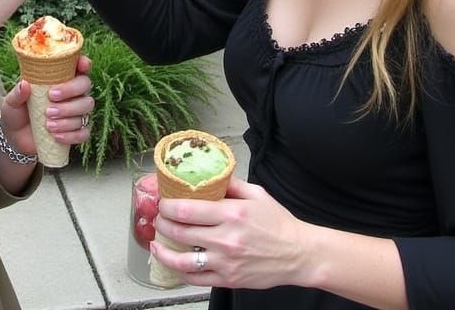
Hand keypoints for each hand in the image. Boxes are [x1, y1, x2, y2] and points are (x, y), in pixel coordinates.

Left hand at [0, 55, 94, 153]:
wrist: (15, 137)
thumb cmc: (17, 112)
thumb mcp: (12, 101)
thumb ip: (18, 93)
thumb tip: (25, 84)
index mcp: (59, 79)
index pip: (78, 66)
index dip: (83, 63)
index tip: (81, 64)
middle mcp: (72, 93)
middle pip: (85, 85)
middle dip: (70, 90)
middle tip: (51, 97)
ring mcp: (76, 113)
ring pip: (86, 108)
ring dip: (68, 115)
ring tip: (48, 123)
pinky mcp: (76, 131)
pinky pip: (83, 132)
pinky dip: (71, 135)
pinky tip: (56, 136)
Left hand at [150, 177, 309, 289]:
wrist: (298, 254)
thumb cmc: (278, 223)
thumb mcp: (257, 194)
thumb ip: (230, 184)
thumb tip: (208, 174)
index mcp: (232, 214)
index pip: (186, 209)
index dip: (167, 206)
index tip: (162, 202)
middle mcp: (226, 238)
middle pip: (179, 231)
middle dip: (162, 223)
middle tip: (157, 218)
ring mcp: (226, 262)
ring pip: (182, 259)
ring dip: (163, 251)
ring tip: (156, 243)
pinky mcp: (228, 279)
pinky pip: (195, 278)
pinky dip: (178, 271)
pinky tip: (172, 262)